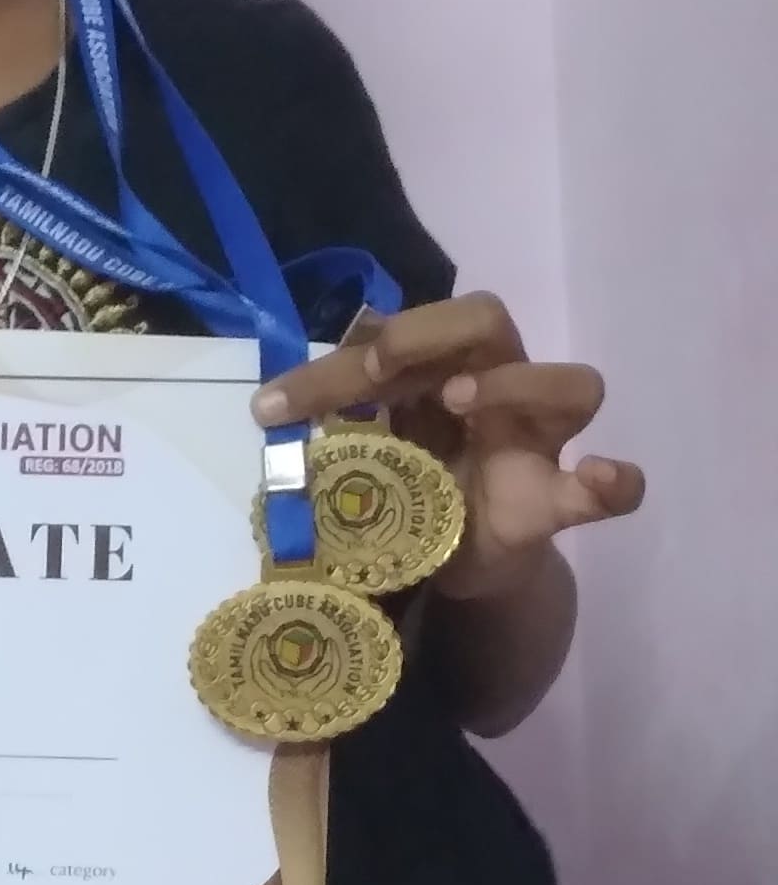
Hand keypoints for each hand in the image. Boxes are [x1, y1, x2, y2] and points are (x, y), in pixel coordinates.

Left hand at [255, 294, 644, 603]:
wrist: (450, 565)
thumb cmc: (411, 487)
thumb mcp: (366, 447)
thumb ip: (337, 423)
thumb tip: (269, 408)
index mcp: (443, 367)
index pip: (407, 329)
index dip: (348, 351)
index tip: (283, 401)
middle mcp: (497, 387)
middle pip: (490, 320)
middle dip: (430, 332)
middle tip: (379, 366)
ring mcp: (536, 443)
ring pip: (572, 384)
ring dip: (515, 383)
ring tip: (459, 402)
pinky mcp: (554, 504)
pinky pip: (610, 491)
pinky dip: (615, 481)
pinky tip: (600, 477)